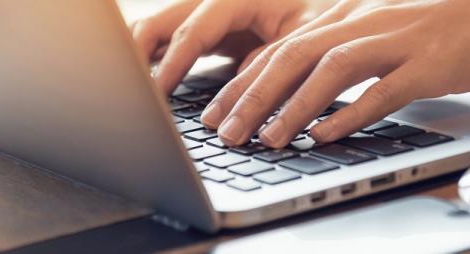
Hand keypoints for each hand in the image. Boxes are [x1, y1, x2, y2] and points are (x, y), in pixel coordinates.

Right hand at [129, 0, 337, 94]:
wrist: (343, 7)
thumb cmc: (327, 14)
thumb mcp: (306, 37)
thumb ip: (273, 61)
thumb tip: (241, 99)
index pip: (196, 26)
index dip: (175, 60)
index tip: (158, 92)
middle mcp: (223, 2)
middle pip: (166, 21)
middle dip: (141, 53)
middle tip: (126, 88)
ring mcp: (218, 18)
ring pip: (167, 31)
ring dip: (147, 58)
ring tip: (131, 90)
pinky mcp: (221, 35)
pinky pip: (182, 46)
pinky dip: (165, 64)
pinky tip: (154, 89)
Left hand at [201, 0, 469, 146]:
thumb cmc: (438, 27)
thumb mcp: (379, 29)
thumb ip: (341, 51)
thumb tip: (301, 91)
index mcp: (346, 14)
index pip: (282, 47)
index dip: (243, 80)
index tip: (216, 111)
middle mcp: (363, 22)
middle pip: (294, 55)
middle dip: (252, 95)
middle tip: (224, 131)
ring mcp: (395, 41)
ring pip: (330, 71)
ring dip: (293, 106)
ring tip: (267, 138)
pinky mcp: (426, 64)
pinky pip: (381, 90)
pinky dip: (349, 114)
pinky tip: (325, 134)